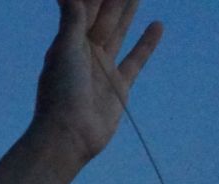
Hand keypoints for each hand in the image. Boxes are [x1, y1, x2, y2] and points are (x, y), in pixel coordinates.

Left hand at [35, 0, 162, 162]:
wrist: (69, 135)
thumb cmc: (61, 92)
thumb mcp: (65, 50)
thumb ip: (72, 19)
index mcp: (69, 42)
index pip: (85, 8)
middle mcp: (85, 52)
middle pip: (104, 16)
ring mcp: (103, 68)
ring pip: (119, 31)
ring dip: (129, 11)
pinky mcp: (119, 85)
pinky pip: (136, 59)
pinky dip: (146, 44)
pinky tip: (157, 26)